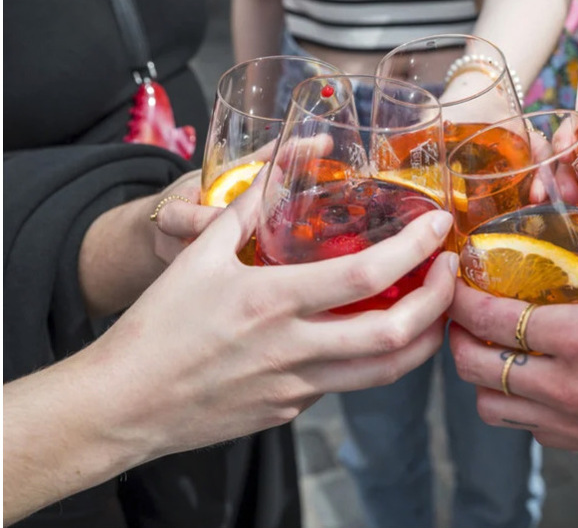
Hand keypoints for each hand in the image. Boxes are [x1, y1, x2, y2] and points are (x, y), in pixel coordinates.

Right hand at [88, 174, 457, 458]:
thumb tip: (281, 170)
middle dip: (440, 303)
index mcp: (272, 301)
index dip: (417, 250)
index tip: (440, 229)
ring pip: (385, 373)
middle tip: (451, 273)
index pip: (368, 274)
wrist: (122, 405)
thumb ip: (247, 211)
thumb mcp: (198, 257)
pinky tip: (366, 333)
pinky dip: (369, 358)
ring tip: (433, 309)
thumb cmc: (156, 328)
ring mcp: (296, 387)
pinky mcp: (290, 410)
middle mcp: (294, 349)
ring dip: (423, 340)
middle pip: (397, 335)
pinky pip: (344, 383)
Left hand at [447, 244, 577, 494]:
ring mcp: (573, 422)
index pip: (493, 318)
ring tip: (493, 351)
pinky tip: (537, 384)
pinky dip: (517, 406)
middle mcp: (566, 385)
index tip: (458, 282)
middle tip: (465, 315)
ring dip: (482, 378)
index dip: (463, 298)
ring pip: (491, 407)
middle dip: (457, 337)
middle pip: (475, 367)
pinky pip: (529, 429)